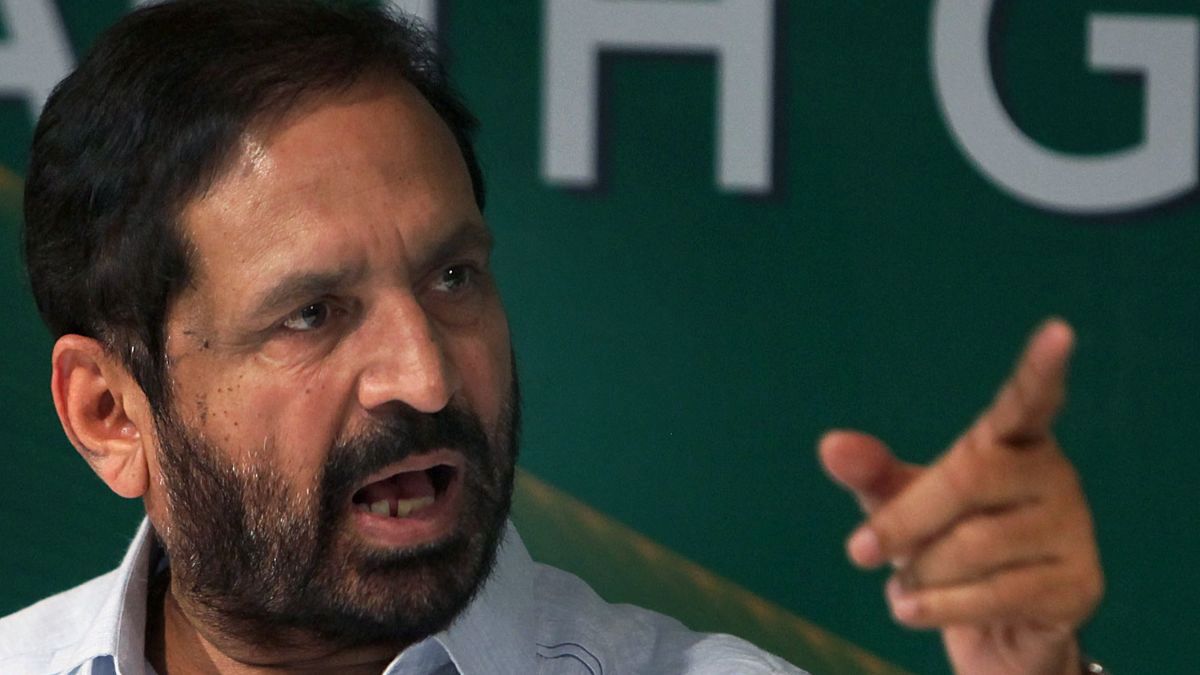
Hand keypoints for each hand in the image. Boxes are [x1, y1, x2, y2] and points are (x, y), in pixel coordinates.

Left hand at [819, 320, 1102, 674]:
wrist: (997, 630)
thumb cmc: (946, 546)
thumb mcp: (903, 505)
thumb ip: (871, 473)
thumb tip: (830, 445)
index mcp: (1013, 442)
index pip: (1027, 401)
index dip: (1040, 370)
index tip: (1057, 332)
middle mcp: (1053, 475)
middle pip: (968, 478)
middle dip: (903, 520)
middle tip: (858, 552)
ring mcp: (1072, 530)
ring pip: (974, 545)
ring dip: (919, 574)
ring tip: (906, 587)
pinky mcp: (1077, 586)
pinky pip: (992, 595)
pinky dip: (936, 607)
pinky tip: (912, 611)